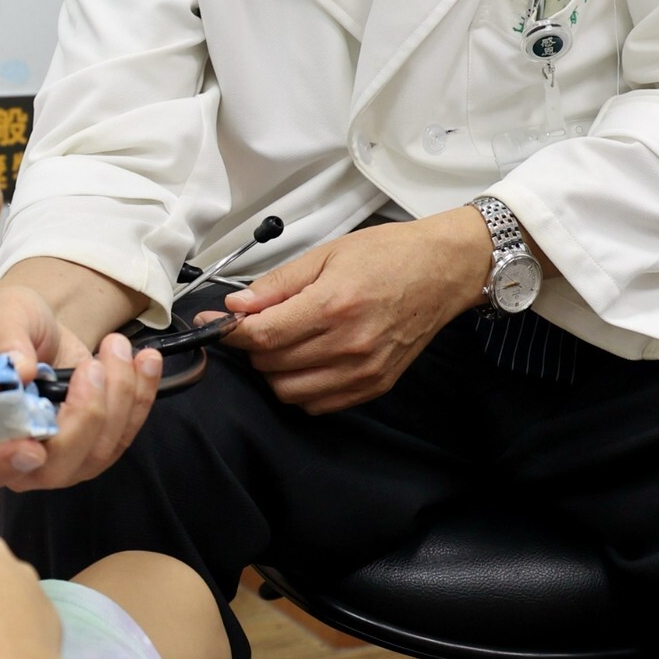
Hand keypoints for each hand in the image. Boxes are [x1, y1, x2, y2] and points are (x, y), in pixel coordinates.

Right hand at [0, 284, 161, 494]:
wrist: (39, 326)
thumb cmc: (7, 323)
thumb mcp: (0, 314)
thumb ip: (3, 338)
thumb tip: (19, 370)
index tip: (31, 446)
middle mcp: (3, 452)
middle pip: (45, 470)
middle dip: (82, 419)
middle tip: (91, 366)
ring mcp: (48, 457)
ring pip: (92, 457)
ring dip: (117, 399)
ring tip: (116, 346)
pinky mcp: (87, 448)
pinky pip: (120, 439)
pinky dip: (140, 398)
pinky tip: (145, 361)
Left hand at [216, 209, 492, 413]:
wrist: (442, 271)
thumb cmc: (388, 255)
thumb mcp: (326, 254)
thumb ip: (278, 284)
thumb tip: (237, 305)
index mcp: (333, 305)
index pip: (262, 336)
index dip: (230, 331)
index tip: (216, 323)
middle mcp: (349, 344)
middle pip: (271, 365)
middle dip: (254, 346)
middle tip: (258, 324)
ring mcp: (363, 370)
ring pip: (289, 390)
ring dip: (274, 370)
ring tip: (284, 342)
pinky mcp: (375, 385)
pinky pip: (318, 404)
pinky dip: (301, 387)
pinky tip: (307, 361)